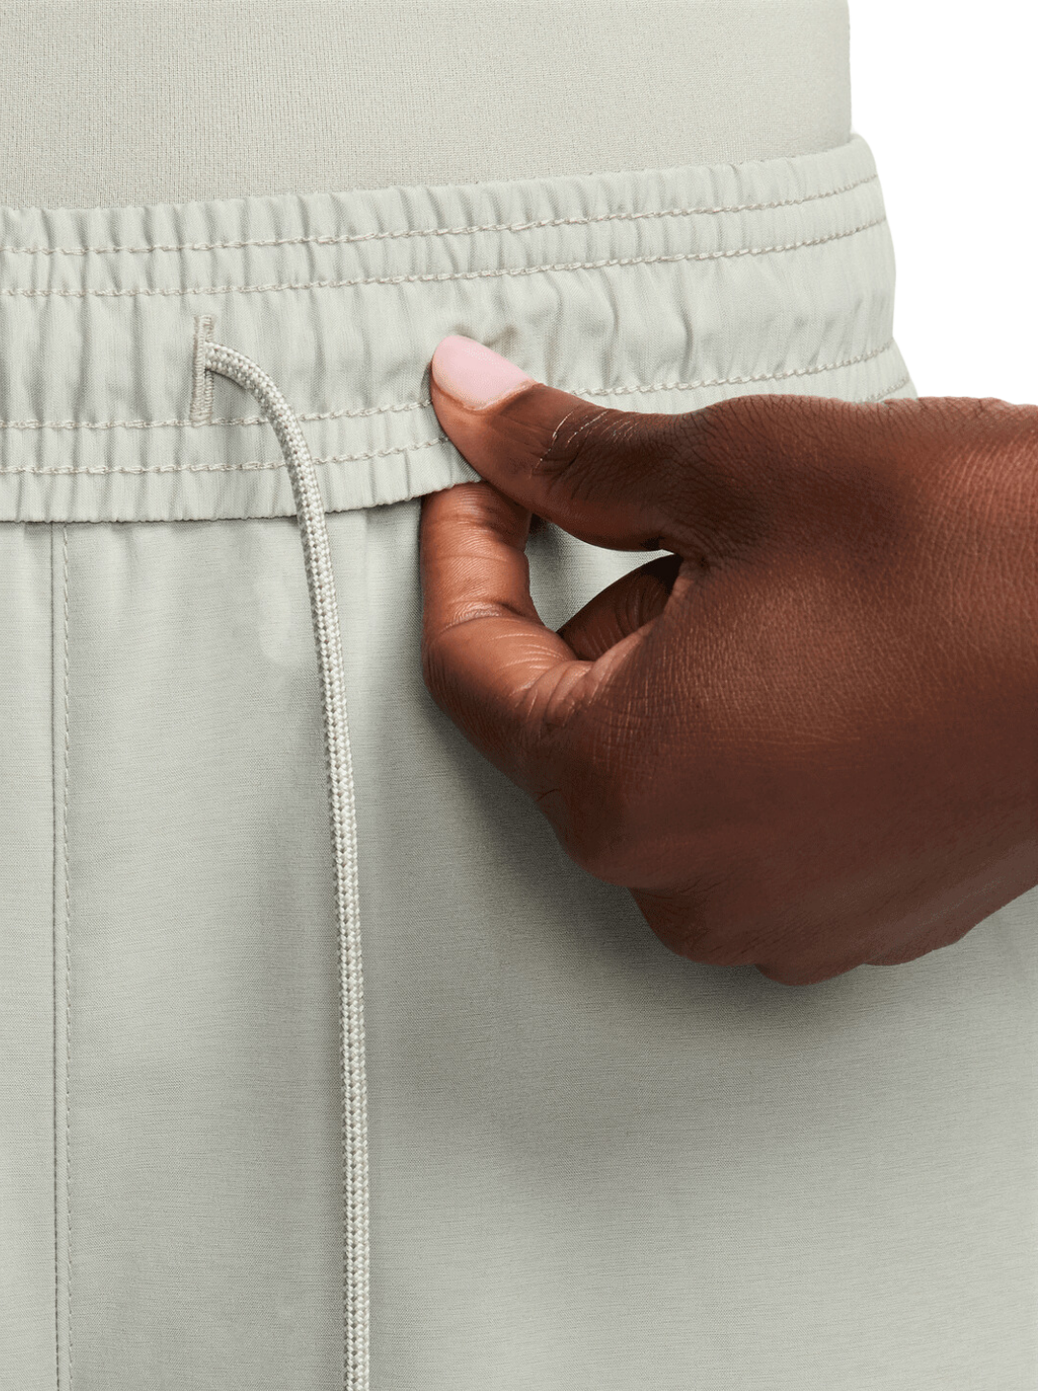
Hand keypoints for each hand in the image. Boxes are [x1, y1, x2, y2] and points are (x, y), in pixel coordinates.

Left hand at [418, 336, 1037, 982]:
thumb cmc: (984, 555)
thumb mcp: (743, 470)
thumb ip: (576, 457)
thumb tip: (473, 412)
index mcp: (615, 785)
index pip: (467, 669)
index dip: (463, 554)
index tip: (481, 483)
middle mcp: (675, 885)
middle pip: (569, 728)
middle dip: (607, 614)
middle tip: (698, 524)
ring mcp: (771, 919)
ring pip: (663, 776)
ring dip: (687, 677)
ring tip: (802, 592)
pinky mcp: (855, 921)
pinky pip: (752, 823)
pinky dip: (761, 742)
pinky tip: (846, 667)